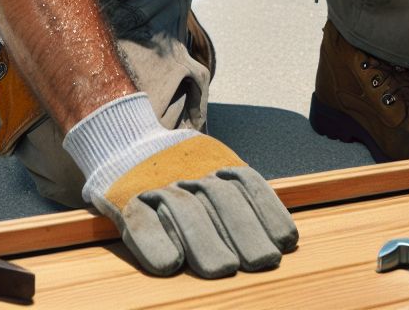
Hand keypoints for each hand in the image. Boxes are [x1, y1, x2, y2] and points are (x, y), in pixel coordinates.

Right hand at [63, 94, 296, 276]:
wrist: (123, 140)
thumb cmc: (176, 165)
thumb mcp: (210, 163)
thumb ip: (238, 192)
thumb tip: (283, 238)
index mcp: (213, 161)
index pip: (247, 184)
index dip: (267, 211)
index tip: (286, 240)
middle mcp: (188, 172)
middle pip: (221, 201)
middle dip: (244, 231)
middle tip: (263, 261)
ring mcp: (157, 185)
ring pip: (185, 211)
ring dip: (205, 241)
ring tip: (224, 269)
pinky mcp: (126, 200)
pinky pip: (140, 221)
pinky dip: (154, 243)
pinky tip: (169, 264)